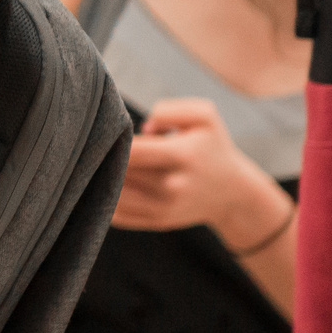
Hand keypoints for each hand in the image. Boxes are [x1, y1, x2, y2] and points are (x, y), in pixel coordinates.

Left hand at [114, 97, 290, 245]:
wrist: (232, 193)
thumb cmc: (212, 147)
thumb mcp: (204, 117)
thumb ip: (171, 110)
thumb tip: (143, 127)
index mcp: (183, 156)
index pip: (133, 150)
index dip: (113, 139)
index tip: (108, 130)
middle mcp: (172, 186)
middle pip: (119, 172)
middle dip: (104, 158)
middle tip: (98, 145)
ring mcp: (164, 208)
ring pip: (113, 195)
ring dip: (102, 179)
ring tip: (102, 163)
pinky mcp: (156, 222)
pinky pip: (116, 215)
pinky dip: (106, 199)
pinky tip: (108, 183)